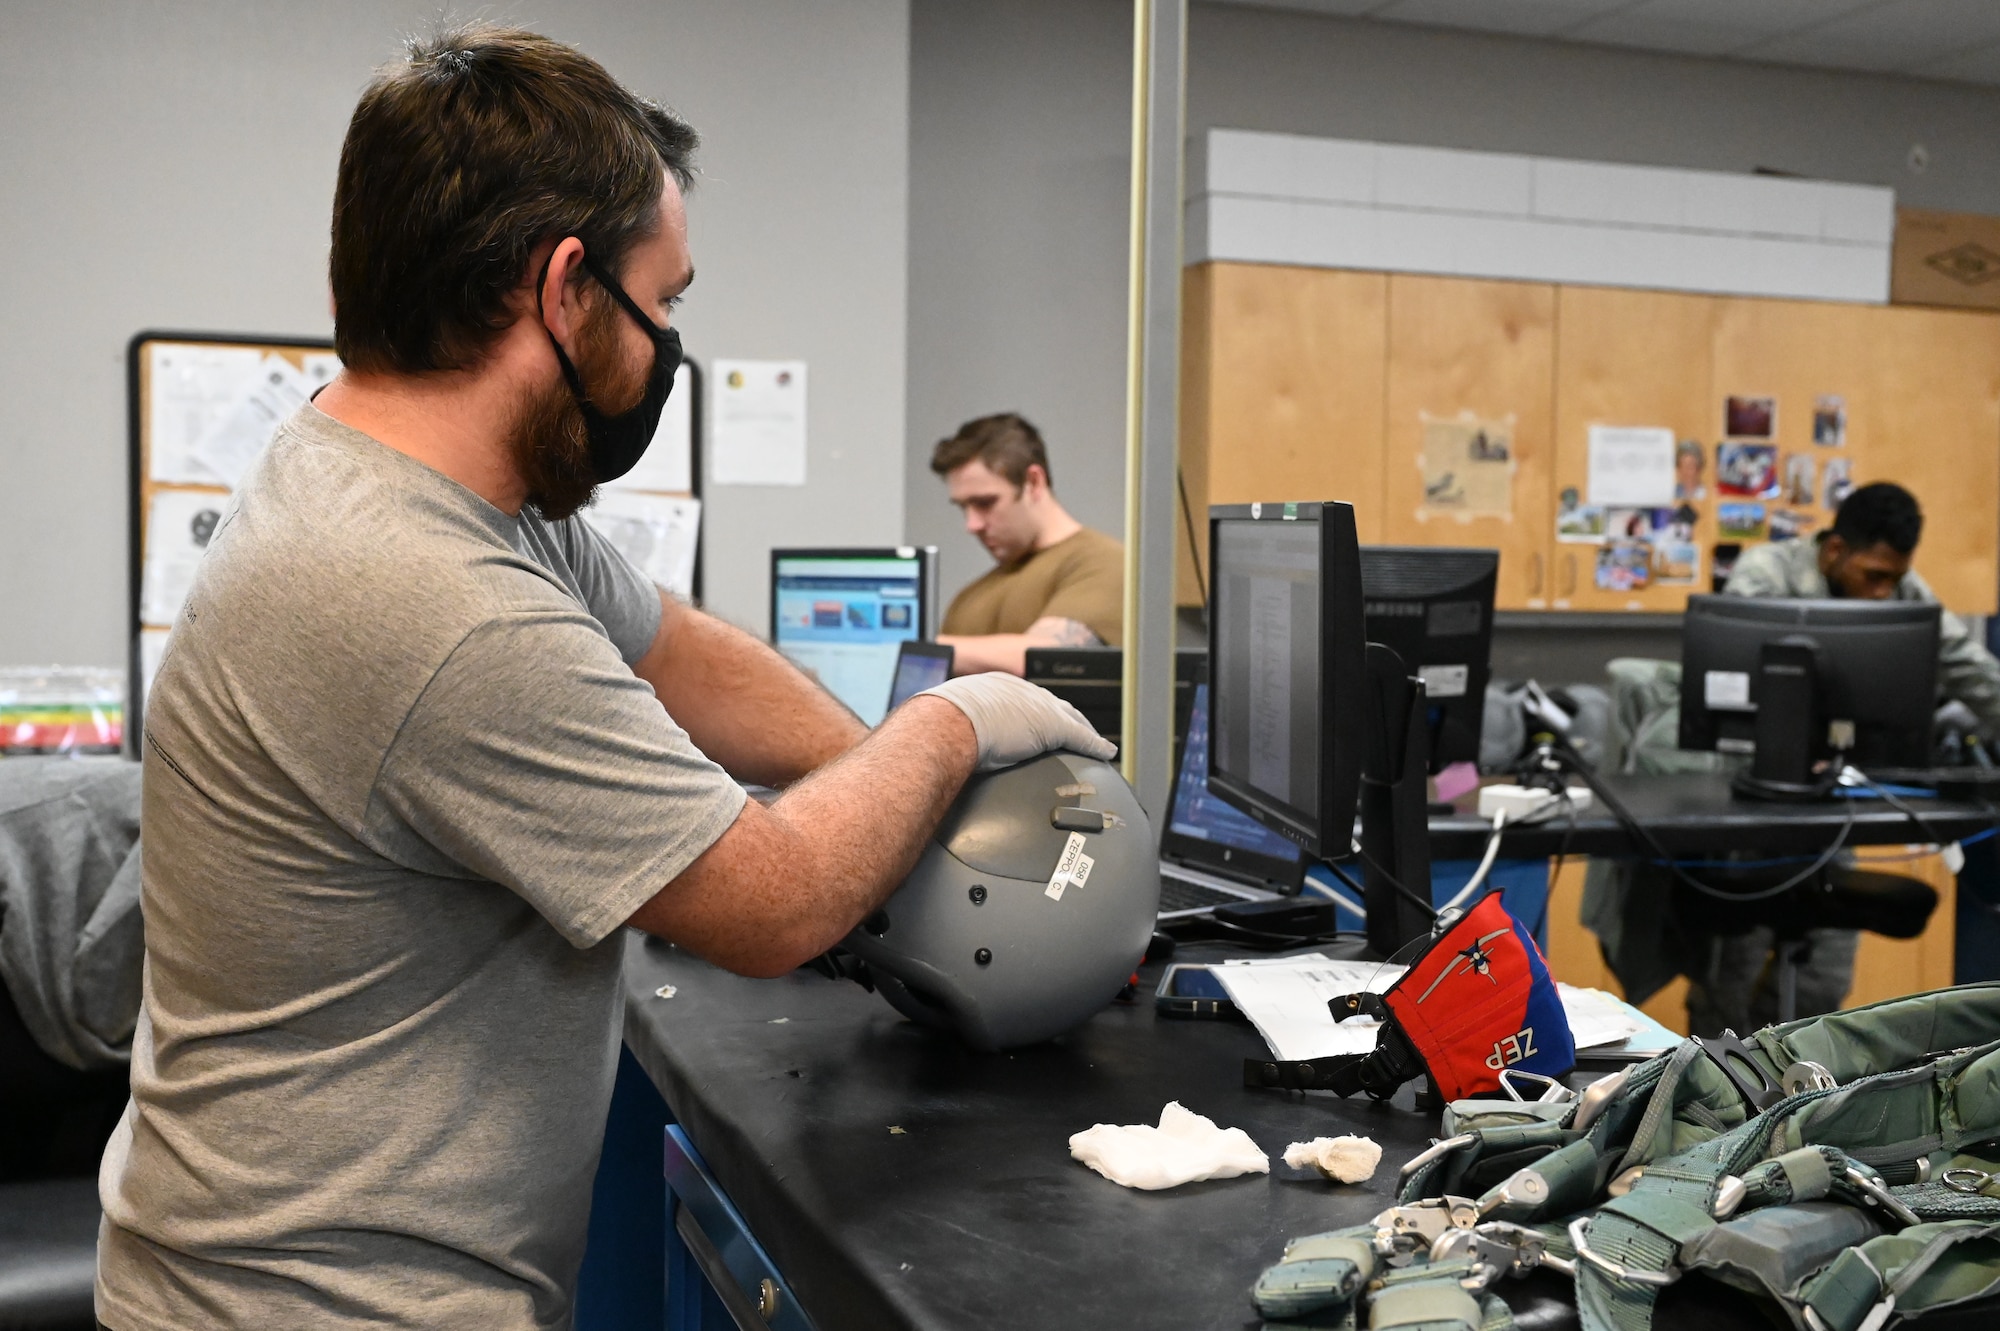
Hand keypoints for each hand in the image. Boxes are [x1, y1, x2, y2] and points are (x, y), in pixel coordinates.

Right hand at [916, 673, 1118, 771]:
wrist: (947, 724)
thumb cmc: (938, 726)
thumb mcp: (945, 719)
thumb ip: (949, 726)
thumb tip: (930, 741)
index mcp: (995, 687)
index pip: (1025, 698)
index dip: (1037, 710)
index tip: (1041, 720)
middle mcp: (1020, 691)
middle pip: (1054, 704)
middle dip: (1067, 717)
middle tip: (1077, 730)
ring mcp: (1038, 707)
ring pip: (1072, 719)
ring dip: (1085, 732)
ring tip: (1095, 743)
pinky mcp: (1052, 727)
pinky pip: (1082, 737)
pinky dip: (1095, 745)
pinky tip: (1105, 753)